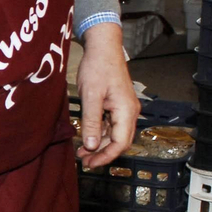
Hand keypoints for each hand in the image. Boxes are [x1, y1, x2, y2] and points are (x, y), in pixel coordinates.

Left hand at [75, 21, 138, 168]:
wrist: (103, 47)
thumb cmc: (98, 68)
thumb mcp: (91, 96)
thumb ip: (91, 122)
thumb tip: (91, 146)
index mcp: (126, 111)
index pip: (120, 143)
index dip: (106, 156)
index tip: (91, 164)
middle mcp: (129, 112)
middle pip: (119, 141)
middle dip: (102, 153)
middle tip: (84, 161)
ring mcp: (124, 108)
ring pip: (114, 134)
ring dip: (99, 144)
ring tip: (82, 153)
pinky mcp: (117, 104)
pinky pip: (110, 124)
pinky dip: (99, 133)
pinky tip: (87, 138)